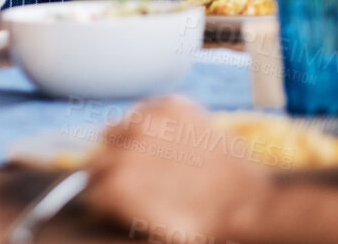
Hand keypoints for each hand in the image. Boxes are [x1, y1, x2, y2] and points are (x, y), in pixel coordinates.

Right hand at [84, 97, 268, 237]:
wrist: (248, 204)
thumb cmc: (203, 226)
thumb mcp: (154, 234)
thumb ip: (120, 213)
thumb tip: (102, 204)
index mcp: (116, 183)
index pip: (89, 187)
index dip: (102, 197)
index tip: (113, 200)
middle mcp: (126, 147)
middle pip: (97, 157)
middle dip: (110, 171)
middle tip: (134, 182)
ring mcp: (149, 121)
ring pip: (117, 129)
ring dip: (125, 144)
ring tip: (150, 159)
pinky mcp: (171, 105)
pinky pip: (144, 110)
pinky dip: (151, 124)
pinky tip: (168, 141)